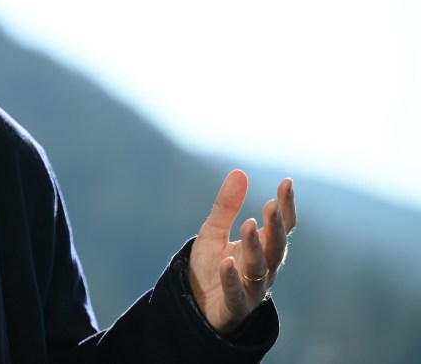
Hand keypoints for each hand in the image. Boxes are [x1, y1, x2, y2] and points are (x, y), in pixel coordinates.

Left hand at [188, 170, 295, 334]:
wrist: (194, 304)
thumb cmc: (210, 267)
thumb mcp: (213, 231)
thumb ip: (226, 207)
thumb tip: (239, 172)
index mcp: (262, 249)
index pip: (282, 227)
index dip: (286, 207)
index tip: (286, 183)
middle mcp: (263, 269)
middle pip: (276, 247)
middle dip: (276, 227)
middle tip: (272, 205)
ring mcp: (251, 289)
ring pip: (259, 268)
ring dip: (255, 247)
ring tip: (249, 224)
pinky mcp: (234, 307)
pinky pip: (236, 294)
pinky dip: (232, 279)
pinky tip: (227, 262)